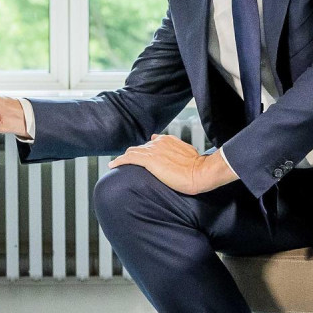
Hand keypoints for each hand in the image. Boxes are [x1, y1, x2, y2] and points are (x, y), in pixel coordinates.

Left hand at [109, 134, 236, 194]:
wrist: (200, 172)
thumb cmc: (198, 168)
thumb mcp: (188, 155)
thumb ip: (178, 152)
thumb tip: (175, 155)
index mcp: (167, 140)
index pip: (150, 143)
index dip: (144, 150)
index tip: (140, 156)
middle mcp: (158, 142)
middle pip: (140, 148)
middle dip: (132, 154)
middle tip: (125, 162)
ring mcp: (153, 151)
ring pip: (132, 152)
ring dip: (123, 158)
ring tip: (116, 164)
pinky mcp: (149, 161)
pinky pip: (128, 159)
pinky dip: (119, 161)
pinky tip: (112, 165)